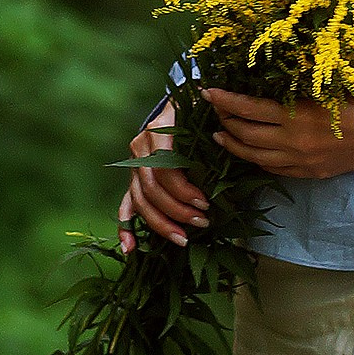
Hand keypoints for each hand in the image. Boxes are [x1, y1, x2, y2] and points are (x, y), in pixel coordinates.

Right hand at [118, 102, 205, 249]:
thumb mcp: (208, 113)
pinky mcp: (134, 179)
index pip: (164, 168)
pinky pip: (127, 204)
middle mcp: (141, 147)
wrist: (180, 106)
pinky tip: (130, 248)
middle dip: (176, 210)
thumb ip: (216, 124)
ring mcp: (134, 165)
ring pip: (140, 201)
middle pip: (151, 188)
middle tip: (203, 222)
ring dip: (160, 223)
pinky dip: (126, 227)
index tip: (205, 203)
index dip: (182, 189)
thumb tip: (227, 138)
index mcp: (159, 130)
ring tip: (183, 239)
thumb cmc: (200, 112)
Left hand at [203, 84, 353, 179]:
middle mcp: (291, 141)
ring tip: (219, 135)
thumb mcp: (329, 86)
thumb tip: (276, 66)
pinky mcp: (307, 174)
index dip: (224, 100)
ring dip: (232, 144)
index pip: (247, 108)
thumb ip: (300, 80)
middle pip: (245, 133)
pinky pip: (272, 169)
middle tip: (215, 110)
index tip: (207, 92)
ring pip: (253, 156)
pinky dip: (255, 160)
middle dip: (224, 120)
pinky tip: (249, 152)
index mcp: (295, 115)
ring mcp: (298, 161)